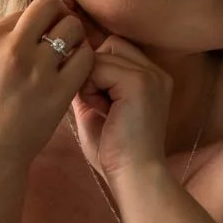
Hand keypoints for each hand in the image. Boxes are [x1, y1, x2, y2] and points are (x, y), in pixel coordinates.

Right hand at [0, 0, 95, 169]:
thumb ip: (11, 38)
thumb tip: (43, 14)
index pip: (31, 8)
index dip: (44, 20)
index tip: (45, 37)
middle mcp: (14, 49)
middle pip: (52, 7)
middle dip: (63, 18)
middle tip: (64, 40)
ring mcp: (37, 70)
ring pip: (73, 27)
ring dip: (77, 38)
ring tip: (71, 56)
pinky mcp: (57, 92)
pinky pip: (86, 58)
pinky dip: (87, 60)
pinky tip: (78, 73)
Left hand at [69, 33, 173, 184]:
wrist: (134, 177)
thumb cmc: (115, 152)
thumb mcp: (97, 108)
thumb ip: (89, 83)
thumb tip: (66, 61)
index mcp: (151, 78)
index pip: (115, 50)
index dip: (96, 71)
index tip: (98, 103)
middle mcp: (156, 72)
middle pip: (109, 45)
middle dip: (94, 71)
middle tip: (98, 105)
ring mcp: (151, 75)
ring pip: (102, 54)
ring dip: (91, 80)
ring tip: (101, 109)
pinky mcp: (140, 82)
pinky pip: (99, 65)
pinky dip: (91, 88)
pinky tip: (102, 111)